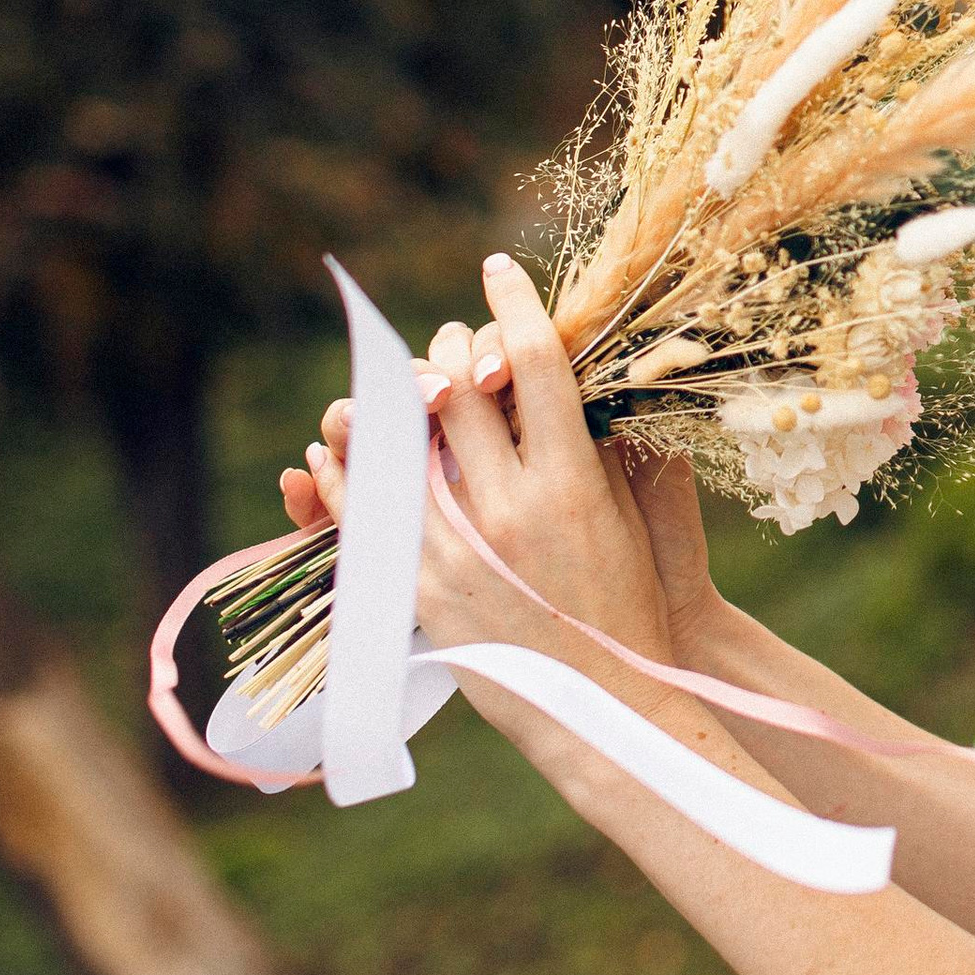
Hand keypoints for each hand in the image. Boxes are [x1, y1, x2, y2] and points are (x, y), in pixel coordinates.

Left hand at [282, 256, 676, 677]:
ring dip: (387, 397)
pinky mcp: (424, 588)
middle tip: (452, 340)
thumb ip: (606, 441)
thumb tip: (588, 373)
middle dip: (452, 348)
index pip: (536, 364)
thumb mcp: (637, 513)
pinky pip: (367, 513)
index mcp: (573, 481)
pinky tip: (337, 446)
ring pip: (401, 443)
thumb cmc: (638, 605)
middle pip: (460, 391)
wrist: (610, 704)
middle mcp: (510, 506)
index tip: (498, 270)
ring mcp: (460, 548)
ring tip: (381, 376)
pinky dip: (347, 470)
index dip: (514, 306)